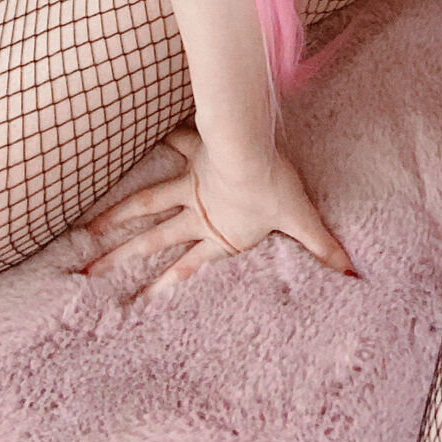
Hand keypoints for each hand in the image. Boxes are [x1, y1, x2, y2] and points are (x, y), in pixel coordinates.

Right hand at [79, 124, 356, 300]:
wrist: (257, 150)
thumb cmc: (278, 188)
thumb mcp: (302, 220)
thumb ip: (324, 248)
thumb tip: (355, 276)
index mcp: (218, 234)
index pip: (185, 268)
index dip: (161, 288)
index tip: (134, 305)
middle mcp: (196, 213)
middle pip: (152, 239)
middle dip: (120, 256)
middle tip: (88, 272)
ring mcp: (189, 185)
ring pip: (145, 202)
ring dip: (115, 214)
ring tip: (86, 227)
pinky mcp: (192, 153)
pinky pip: (171, 145)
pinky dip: (153, 140)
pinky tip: (126, 136)